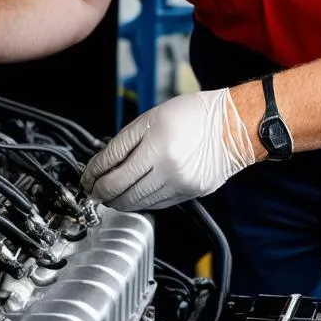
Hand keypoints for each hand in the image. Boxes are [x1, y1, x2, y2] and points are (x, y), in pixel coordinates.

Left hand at [80, 89, 255, 210]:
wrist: (234, 126)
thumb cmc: (194, 115)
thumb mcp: (152, 118)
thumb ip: (124, 142)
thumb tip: (102, 164)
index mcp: (157, 143)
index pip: (114, 167)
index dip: (95, 176)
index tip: (87, 180)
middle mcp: (169, 166)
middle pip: (123, 190)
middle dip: (103, 194)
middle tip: (93, 192)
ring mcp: (181, 183)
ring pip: (139, 202)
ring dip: (119, 202)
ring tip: (110, 197)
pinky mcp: (192, 193)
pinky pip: (158, 204)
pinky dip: (141, 203)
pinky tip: (134, 197)